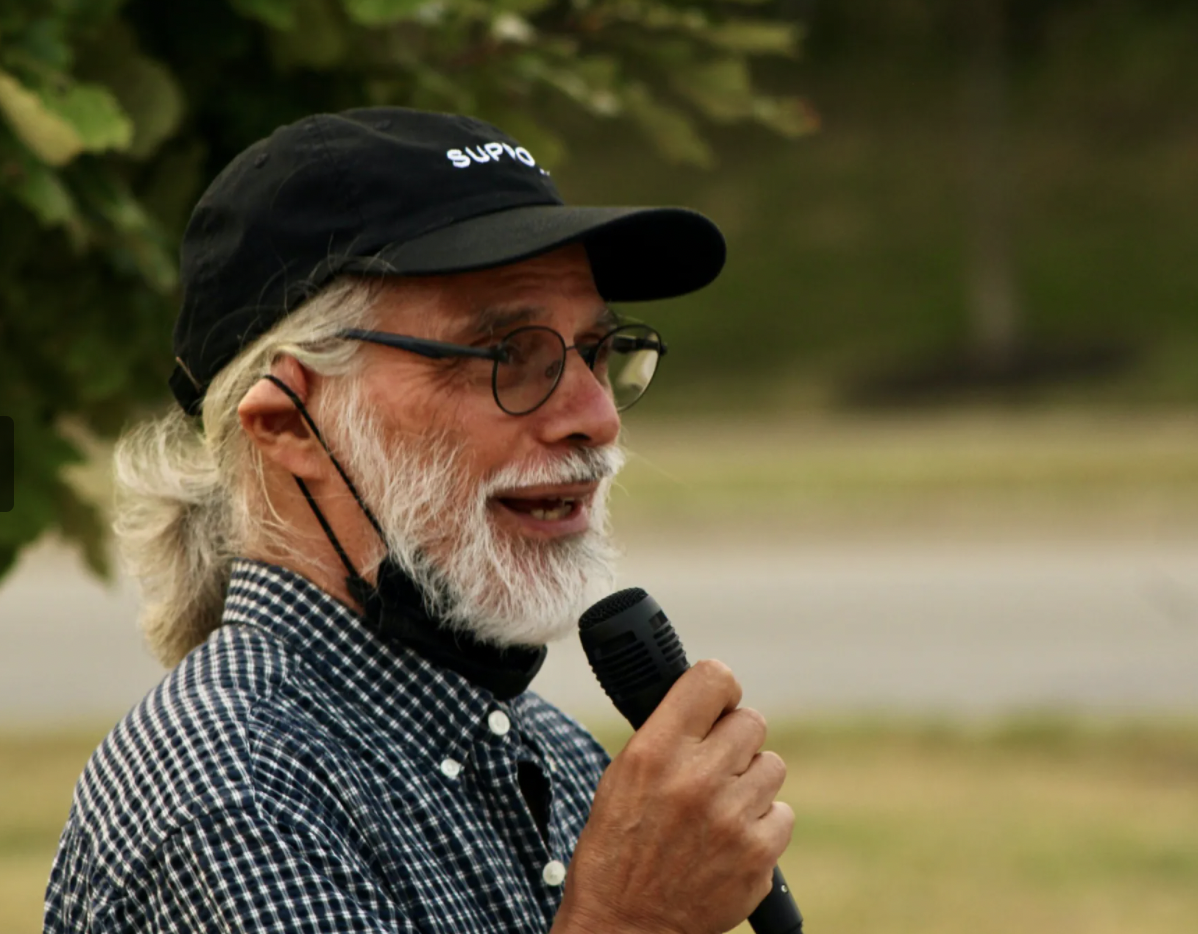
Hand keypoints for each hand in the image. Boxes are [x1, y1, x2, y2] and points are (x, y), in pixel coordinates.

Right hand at [552, 660, 793, 933]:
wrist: (626, 926)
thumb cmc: (618, 849)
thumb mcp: (622, 776)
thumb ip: (667, 734)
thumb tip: (710, 704)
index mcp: (656, 752)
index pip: (712, 679)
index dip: (720, 688)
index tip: (716, 704)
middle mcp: (697, 778)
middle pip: (752, 721)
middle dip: (734, 740)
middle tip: (714, 765)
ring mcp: (733, 818)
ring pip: (771, 766)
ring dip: (750, 782)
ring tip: (719, 807)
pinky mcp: (759, 855)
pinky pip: (782, 813)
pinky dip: (761, 824)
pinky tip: (730, 838)